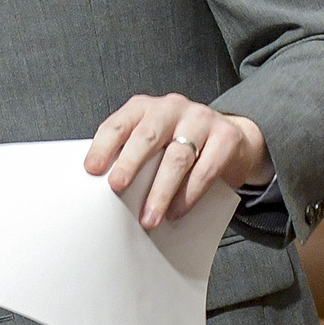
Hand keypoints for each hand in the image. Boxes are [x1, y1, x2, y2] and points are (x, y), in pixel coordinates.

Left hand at [85, 93, 269, 228]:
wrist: (230, 138)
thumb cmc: (181, 142)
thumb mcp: (154, 141)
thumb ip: (132, 154)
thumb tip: (105, 188)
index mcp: (145, 108)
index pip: (119, 124)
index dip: (103, 146)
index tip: (92, 169)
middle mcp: (172, 108)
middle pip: (148, 135)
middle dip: (130, 163)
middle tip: (117, 186)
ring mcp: (201, 120)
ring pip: (177, 157)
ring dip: (161, 191)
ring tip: (150, 216)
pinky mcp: (226, 137)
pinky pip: (206, 168)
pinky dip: (189, 194)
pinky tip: (178, 210)